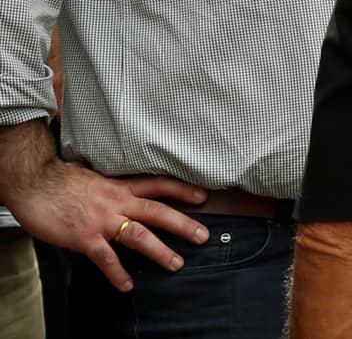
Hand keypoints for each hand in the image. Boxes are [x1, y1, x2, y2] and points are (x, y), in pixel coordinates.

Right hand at [6, 158, 208, 290]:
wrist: (35, 182)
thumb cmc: (61, 181)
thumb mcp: (95, 178)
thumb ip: (111, 189)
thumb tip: (120, 196)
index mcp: (120, 186)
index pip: (158, 185)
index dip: (182, 190)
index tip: (203, 196)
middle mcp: (117, 201)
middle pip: (157, 211)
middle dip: (183, 224)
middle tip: (203, 236)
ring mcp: (102, 220)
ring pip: (138, 235)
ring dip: (159, 250)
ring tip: (176, 264)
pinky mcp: (84, 236)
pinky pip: (105, 258)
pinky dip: (117, 273)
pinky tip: (127, 285)